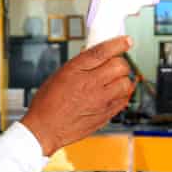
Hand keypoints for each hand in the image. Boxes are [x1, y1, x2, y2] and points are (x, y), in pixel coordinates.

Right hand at [21, 36, 134, 155]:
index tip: (127, 41)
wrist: (45, 129)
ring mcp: (100, 101)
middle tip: (116, 66)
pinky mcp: (105, 114)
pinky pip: (124, 100)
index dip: (119, 44)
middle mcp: (90, 84)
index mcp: (76, 70)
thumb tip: (98, 57)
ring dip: (123, 80)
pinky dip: (123, 95)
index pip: (103, 51)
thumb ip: (81, 65)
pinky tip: (115, 94)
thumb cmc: (47, 103)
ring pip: (126, 83)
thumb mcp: (60, 75)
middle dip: (120, 63)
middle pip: (120, 66)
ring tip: (116, 81)